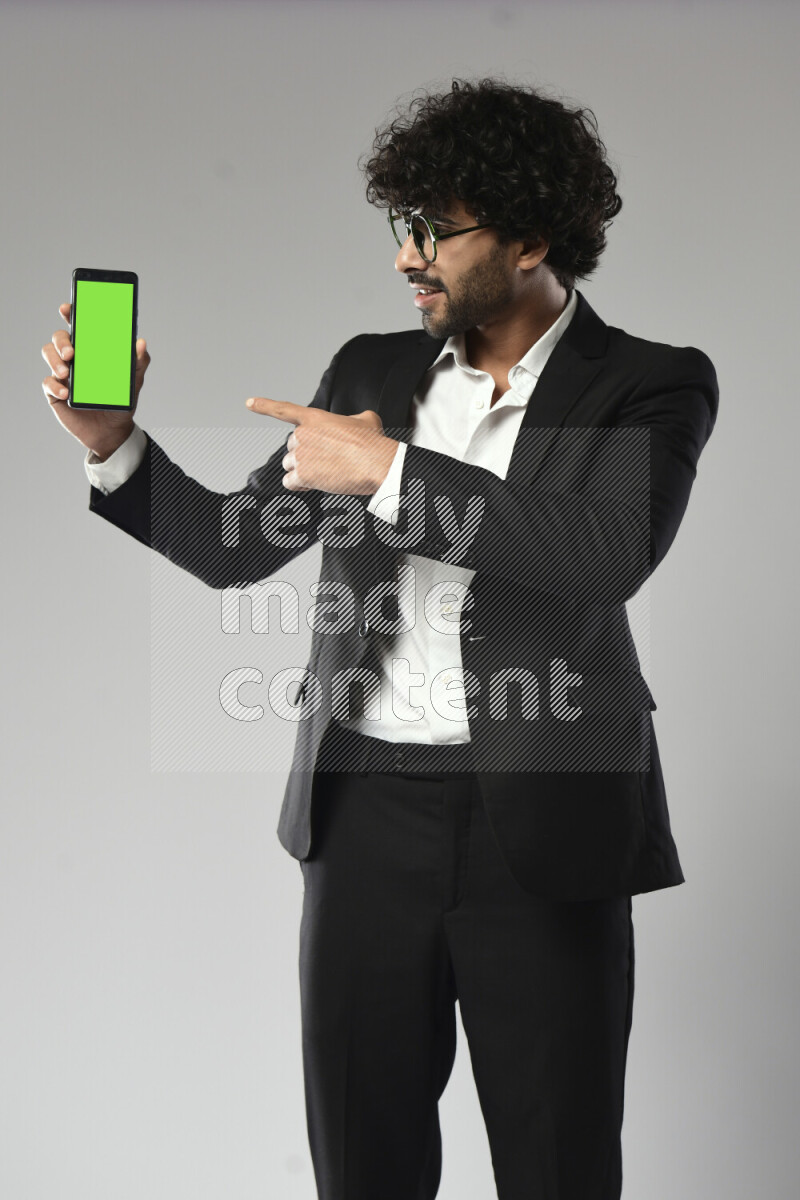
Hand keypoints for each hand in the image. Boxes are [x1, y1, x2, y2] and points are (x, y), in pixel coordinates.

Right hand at [41, 301, 149, 458]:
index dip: (70, 314)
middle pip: (59, 337)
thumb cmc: (121, 401)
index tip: (67, 309)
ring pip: (48, 354)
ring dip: (54, 361)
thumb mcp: (133, 381)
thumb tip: (141, 342)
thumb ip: (138, 361)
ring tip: (67, 374)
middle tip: (71, 352)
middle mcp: (74, 357)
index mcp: (91, 349)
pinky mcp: (55, 392)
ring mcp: (62, 373)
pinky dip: (55, 386)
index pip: (78, 325)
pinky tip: (66, 394)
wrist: (113, 431)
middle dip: (61, 341)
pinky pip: (47, 383)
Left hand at [246, 396, 399, 494]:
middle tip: (328, 461)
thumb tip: (358, 424)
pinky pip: (289, 483)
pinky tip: (317, 483)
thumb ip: (352, 420)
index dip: (264, 406)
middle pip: (292, 447)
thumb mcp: (366, 420)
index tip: (249, 403)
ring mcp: (300, 455)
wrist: (376, 463)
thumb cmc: (373, 444)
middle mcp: (302, 434)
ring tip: (326, 472)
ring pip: (290, 465)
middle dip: (305, 455)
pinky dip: (300, 485)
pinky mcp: (302, 475)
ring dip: (303, 471)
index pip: (283, 409)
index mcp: (314, 418)